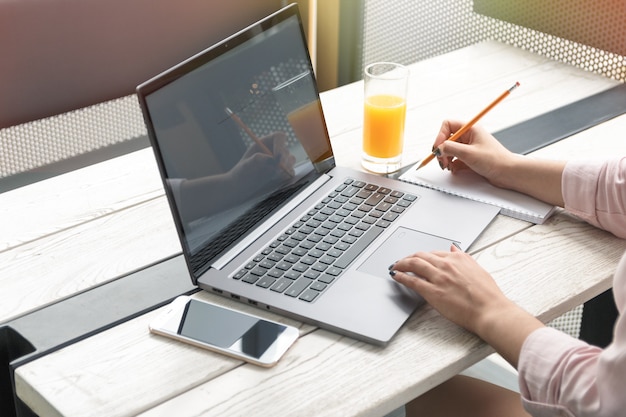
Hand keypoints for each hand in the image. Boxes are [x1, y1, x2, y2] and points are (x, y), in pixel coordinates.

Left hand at [231, 132, 295, 186]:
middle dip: (282, 160)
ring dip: (284, 168)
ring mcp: (281, 160)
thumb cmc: (242, 173)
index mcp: (265, 142)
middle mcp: (275, 149)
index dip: (280, 145)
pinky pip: (291, 171)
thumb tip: (275, 159)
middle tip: (275, 170)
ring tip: (270, 176)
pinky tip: (273, 179)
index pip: (279, 137)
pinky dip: (285, 176)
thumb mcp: (247, 164)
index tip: (277, 156)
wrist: (241, 187)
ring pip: (291, 160)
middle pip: (286, 150)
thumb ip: (260, 159)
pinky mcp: (284, 171)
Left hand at [389, 244, 543, 366]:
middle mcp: (446, 265)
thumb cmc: (487, 295)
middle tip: (402, 261)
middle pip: (420, 256)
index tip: (417, 258)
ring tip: (395, 266)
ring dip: (401, 264)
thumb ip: (463, 257)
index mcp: (458, 259)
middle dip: (408, 258)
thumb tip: (453, 248)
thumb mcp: (477, 269)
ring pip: (414, 264)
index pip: (433, 253)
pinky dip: (401, 276)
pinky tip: (396, 276)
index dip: (422, 256)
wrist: (490, 310)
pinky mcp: (433, 291)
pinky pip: (412, 281)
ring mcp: (438, 278)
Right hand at [434, 120, 516, 188]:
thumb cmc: (495, 160)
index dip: (440, 136)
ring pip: (449, 149)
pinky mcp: (470, 157)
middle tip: (442, 160)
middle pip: (447, 139)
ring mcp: (469, 147)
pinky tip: (454, 169)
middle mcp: (469, 136)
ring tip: (448, 166)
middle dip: (442, 150)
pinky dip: (452, 164)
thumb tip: (438, 148)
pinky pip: (455, 159)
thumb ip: (451, 149)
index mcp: (470, 129)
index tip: (438, 148)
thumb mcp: (469, 153)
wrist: (508, 173)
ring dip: (446, 158)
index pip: (448, 125)